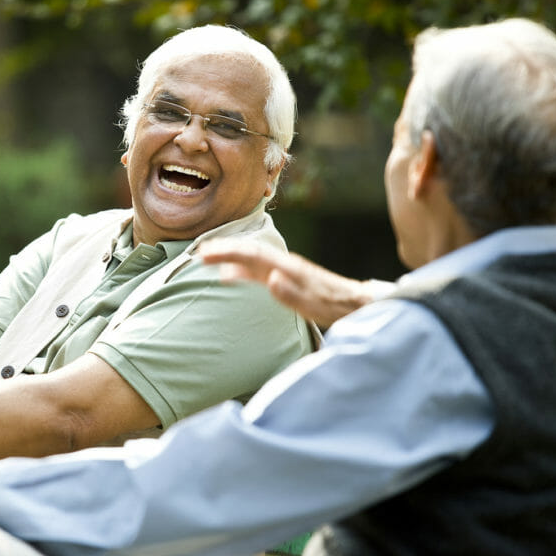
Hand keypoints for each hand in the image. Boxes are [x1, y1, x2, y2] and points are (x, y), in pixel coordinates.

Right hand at [199, 238, 373, 327]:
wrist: (356, 303)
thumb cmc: (335, 306)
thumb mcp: (315, 304)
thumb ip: (293, 293)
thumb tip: (271, 278)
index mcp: (288, 268)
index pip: (252, 255)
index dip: (227, 252)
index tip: (206, 254)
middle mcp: (284, 265)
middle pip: (249, 252)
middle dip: (224, 250)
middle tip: (199, 252)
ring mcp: (285, 271)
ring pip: (251, 259)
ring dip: (229, 257)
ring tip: (207, 259)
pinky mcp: (286, 279)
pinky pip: (257, 270)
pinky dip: (239, 269)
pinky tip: (230, 275)